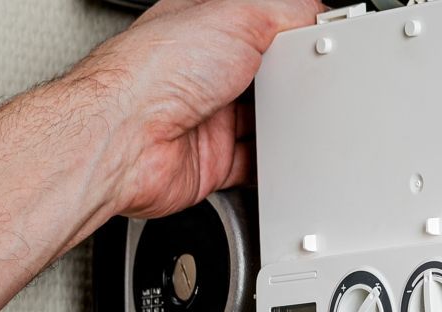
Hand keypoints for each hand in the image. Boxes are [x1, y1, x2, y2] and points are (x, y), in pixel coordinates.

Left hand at [62, 0, 321, 218]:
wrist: (123, 140)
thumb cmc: (153, 72)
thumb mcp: (236, 14)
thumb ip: (283, 9)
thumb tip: (313, 12)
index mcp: (203, 26)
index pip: (260, 23)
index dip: (291, 32)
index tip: (318, 40)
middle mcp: (201, 71)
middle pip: (267, 76)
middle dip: (292, 81)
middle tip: (312, 82)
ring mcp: (206, 117)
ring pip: (263, 122)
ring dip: (282, 125)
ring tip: (297, 118)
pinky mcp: (210, 160)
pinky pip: (254, 165)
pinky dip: (272, 166)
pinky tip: (281, 157)